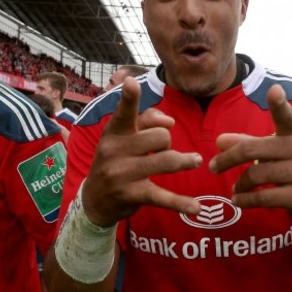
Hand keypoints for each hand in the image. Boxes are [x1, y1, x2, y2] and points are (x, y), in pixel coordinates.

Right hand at [81, 77, 202, 226]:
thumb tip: (169, 121)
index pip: (124, 112)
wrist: (94, 199)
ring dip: (185, 160)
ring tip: (195, 161)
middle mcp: (114, 151)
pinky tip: (196, 208)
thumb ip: (146, 120)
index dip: (129, 97)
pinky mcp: (132, 195)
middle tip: (161, 151)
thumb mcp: (123, 137)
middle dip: (167, 142)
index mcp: (113, 132)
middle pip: (160, 137)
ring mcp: (122, 174)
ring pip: (167, 161)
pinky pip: (162, 197)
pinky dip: (180, 203)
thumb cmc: (116, 159)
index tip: (132, 82)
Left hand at [209, 84, 291, 229]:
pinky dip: (246, 200)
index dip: (280, 104)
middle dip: (228, 159)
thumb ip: (248, 144)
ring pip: (257, 175)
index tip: (274, 90)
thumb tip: (220, 141)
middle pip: (253, 150)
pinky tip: (239, 200)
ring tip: (235, 189)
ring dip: (240, 184)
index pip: (286, 117)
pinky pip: (265, 197)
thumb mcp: (275, 153)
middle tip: (213, 167)